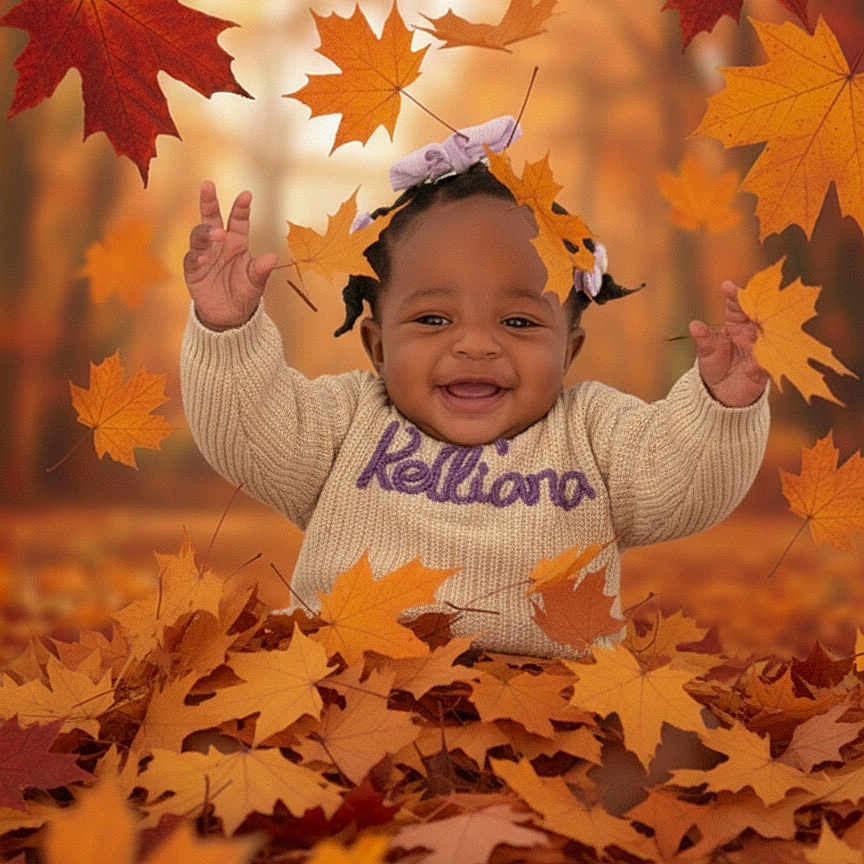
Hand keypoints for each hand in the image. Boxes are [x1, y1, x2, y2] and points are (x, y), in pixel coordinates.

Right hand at [183, 181, 276, 329]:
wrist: (229, 317)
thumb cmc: (244, 294)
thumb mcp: (256, 283)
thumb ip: (261, 270)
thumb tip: (272, 257)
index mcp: (237, 243)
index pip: (238, 220)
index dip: (241, 208)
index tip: (246, 195)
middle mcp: (220, 245)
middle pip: (211, 218)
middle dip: (209, 201)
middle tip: (208, 185)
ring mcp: (205, 255)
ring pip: (200, 235)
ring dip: (206, 232)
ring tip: (216, 234)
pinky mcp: (193, 270)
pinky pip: (193, 258)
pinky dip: (197, 255)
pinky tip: (204, 257)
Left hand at [689, 280, 769, 407]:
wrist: (723, 392)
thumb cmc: (714, 365)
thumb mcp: (706, 352)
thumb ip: (704, 339)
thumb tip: (694, 326)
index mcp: (736, 323)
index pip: (737, 305)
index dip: (734, 295)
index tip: (726, 286)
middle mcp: (753, 331)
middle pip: (760, 314)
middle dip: (760, 304)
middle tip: (757, 295)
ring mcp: (763, 347)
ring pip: (770, 333)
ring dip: (769, 325)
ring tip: (763, 319)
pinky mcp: (767, 365)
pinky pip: (771, 358)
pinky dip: (770, 354)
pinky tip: (766, 351)